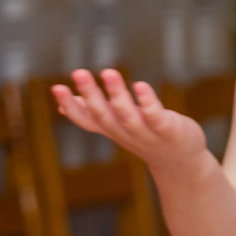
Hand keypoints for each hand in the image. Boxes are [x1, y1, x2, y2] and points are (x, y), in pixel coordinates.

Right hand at [51, 69, 209, 173]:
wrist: (180, 163)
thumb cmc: (145, 137)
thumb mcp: (115, 126)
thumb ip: (92, 114)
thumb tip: (62, 106)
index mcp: (110, 128)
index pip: (86, 119)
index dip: (71, 105)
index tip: (56, 88)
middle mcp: (124, 132)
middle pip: (104, 115)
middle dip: (91, 94)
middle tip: (78, 72)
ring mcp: (145, 133)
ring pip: (127, 115)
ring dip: (117, 95)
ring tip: (108, 72)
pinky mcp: (168, 130)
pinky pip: (155, 116)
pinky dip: (147, 102)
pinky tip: (140, 85)